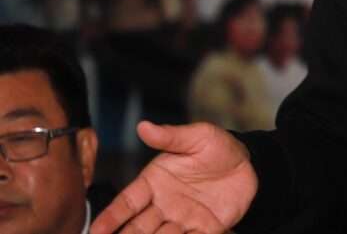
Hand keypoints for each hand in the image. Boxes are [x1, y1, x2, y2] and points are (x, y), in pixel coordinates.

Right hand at [90, 121, 257, 233]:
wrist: (248, 163)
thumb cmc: (217, 147)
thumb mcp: (197, 137)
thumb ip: (171, 136)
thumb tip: (144, 126)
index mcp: (154, 182)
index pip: (127, 202)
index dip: (110, 217)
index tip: (94, 231)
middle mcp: (163, 204)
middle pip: (137, 227)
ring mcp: (181, 219)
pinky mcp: (203, 229)